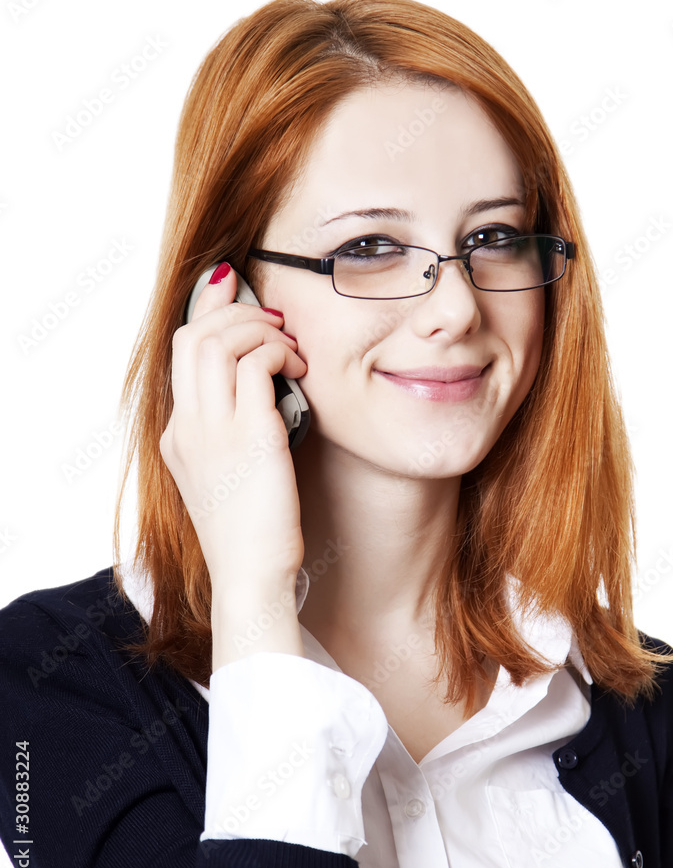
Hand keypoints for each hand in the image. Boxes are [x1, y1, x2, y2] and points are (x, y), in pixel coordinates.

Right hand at [159, 264, 307, 647]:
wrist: (251, 578)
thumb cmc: (250, 532)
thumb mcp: (227, 476)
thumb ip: (231, 432)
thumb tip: (263, 388)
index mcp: (177, 435)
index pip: (181, 350)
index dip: (206, 309)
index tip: (233, 289)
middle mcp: (187, 427)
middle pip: (192, 334)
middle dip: (235, 310)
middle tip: (273, 319)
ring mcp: (213, 432)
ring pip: (217, 340)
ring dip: (259, 328)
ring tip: (289, 345)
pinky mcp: (250, 438)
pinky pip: (257, 365)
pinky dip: (279, 353)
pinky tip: (300, 368)